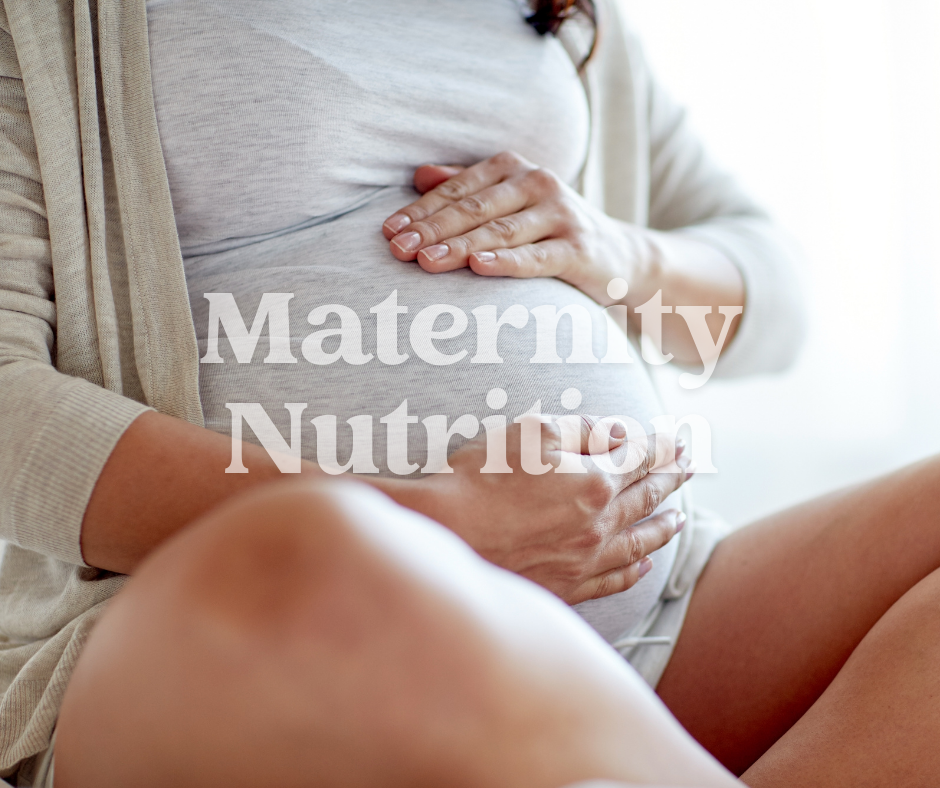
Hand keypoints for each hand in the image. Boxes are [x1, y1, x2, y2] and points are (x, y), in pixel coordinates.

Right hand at [381, 416, 692, 605]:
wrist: (446, 533)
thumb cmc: (482, 477)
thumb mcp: (532, 433)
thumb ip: (582, 430)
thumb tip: (620, 434)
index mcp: (595, 482)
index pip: (641, 459)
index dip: (663, 447)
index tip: (679, 441)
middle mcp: (599, 524)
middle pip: (647, 498)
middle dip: (672, 479)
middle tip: (690, 468)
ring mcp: (585, 560)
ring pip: (639, 543)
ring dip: (664, 527)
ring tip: (680, 518)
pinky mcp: (566, 586)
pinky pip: (614, 580)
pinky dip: (635, 571)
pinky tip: (644, 565)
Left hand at [382, 152, 655, 307]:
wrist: (619, 257)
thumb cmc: (550, 231)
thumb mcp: (509, 203)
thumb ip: (466, 188)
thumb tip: (418, 176)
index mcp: (513, 168)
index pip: (457, 190)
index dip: (420, 211)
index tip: (387, 232)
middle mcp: (538, 183)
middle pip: (473, 209)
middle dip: (431, 230)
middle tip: (396, 250)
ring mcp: (561, 214)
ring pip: (500, 231)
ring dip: (459, 247)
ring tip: (425, 261)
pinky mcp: (579, 248)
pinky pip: (537, 257)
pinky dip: (507, 261)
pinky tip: (479, 267)